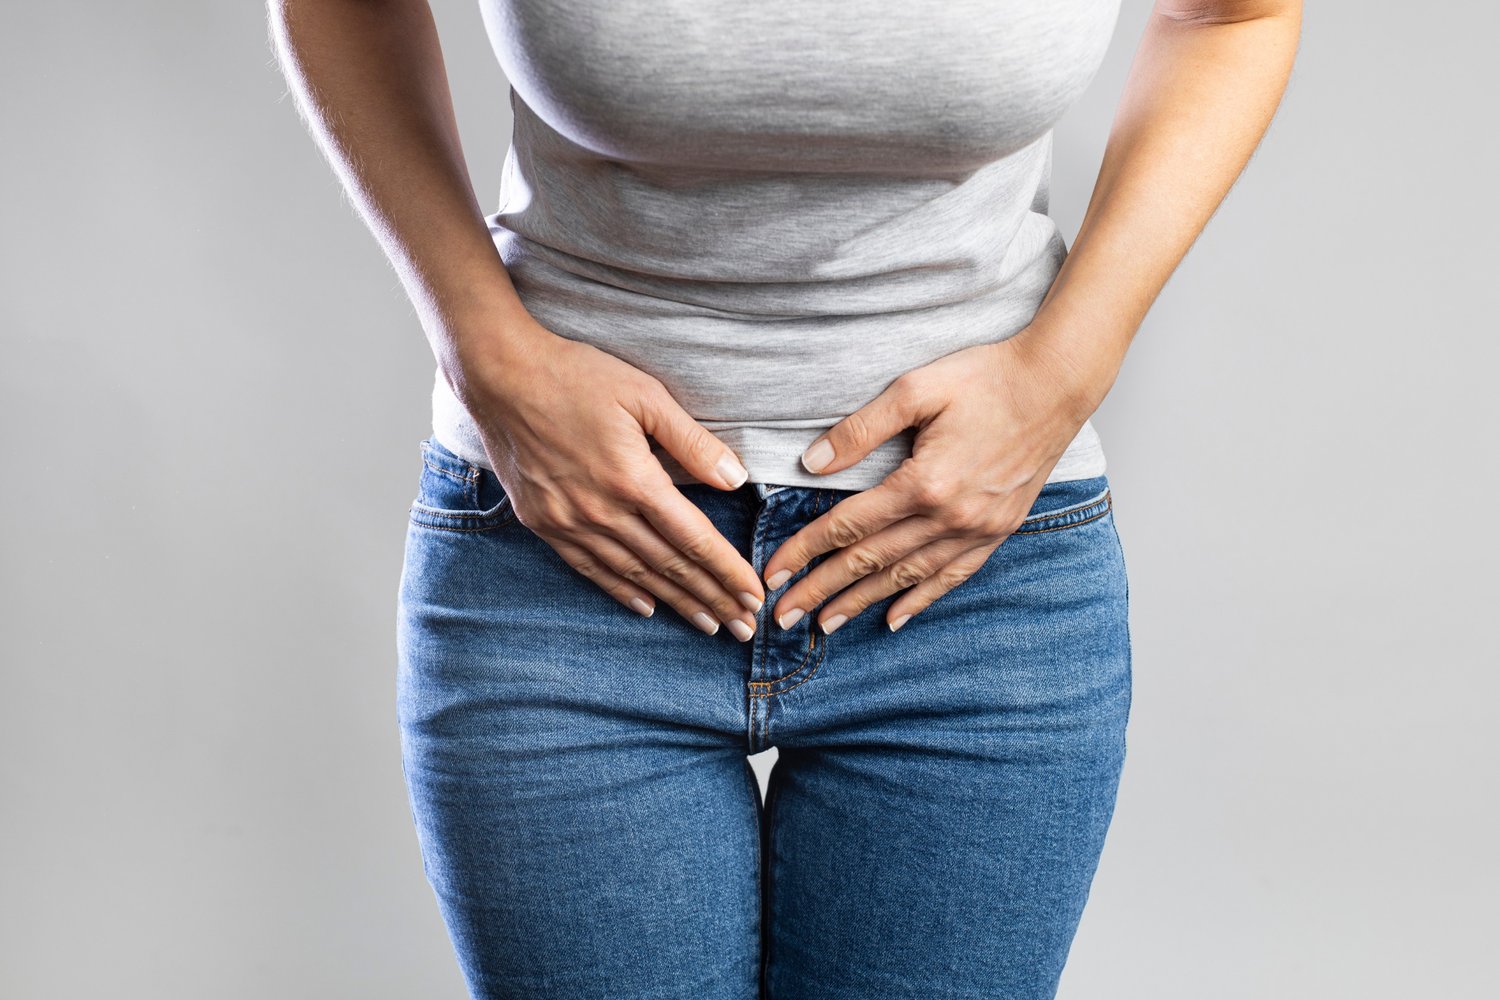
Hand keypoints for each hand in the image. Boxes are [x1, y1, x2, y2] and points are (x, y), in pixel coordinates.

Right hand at [451, 315, 765, 639]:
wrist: (500, 376)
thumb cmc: (576, 376)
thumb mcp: (645, 395)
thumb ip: (692, 441)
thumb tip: (736, 478)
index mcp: (634, 479)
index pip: (694, 539)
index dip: (727, 572)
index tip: (753, 597)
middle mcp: (602, 511)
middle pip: (669, 566)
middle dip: (712, 599)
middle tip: (744, 629)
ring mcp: (569, 522)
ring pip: (634, 574)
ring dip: (675, 603)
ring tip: (707, 625)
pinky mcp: (544, 523)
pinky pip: (589, 568)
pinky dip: (621, 590)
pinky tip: (646, 606)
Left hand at [762, 328, 1101, 632]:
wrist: (1056, 383)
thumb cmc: (986, 377)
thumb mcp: (915, 389)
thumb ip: (860, 429)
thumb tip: (812, 463)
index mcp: (923, 482)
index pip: (849, 526)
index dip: (805, 551)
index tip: (774, 574)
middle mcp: (950, 516)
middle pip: (871, 561)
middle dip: (822, 590)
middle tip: (784, 618)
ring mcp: (978, 528)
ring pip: (908, 576)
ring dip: (863, 602)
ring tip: (827, 624)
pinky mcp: (998, 530)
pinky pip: (953, 575)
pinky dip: (921, 599)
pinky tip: (895, 618)